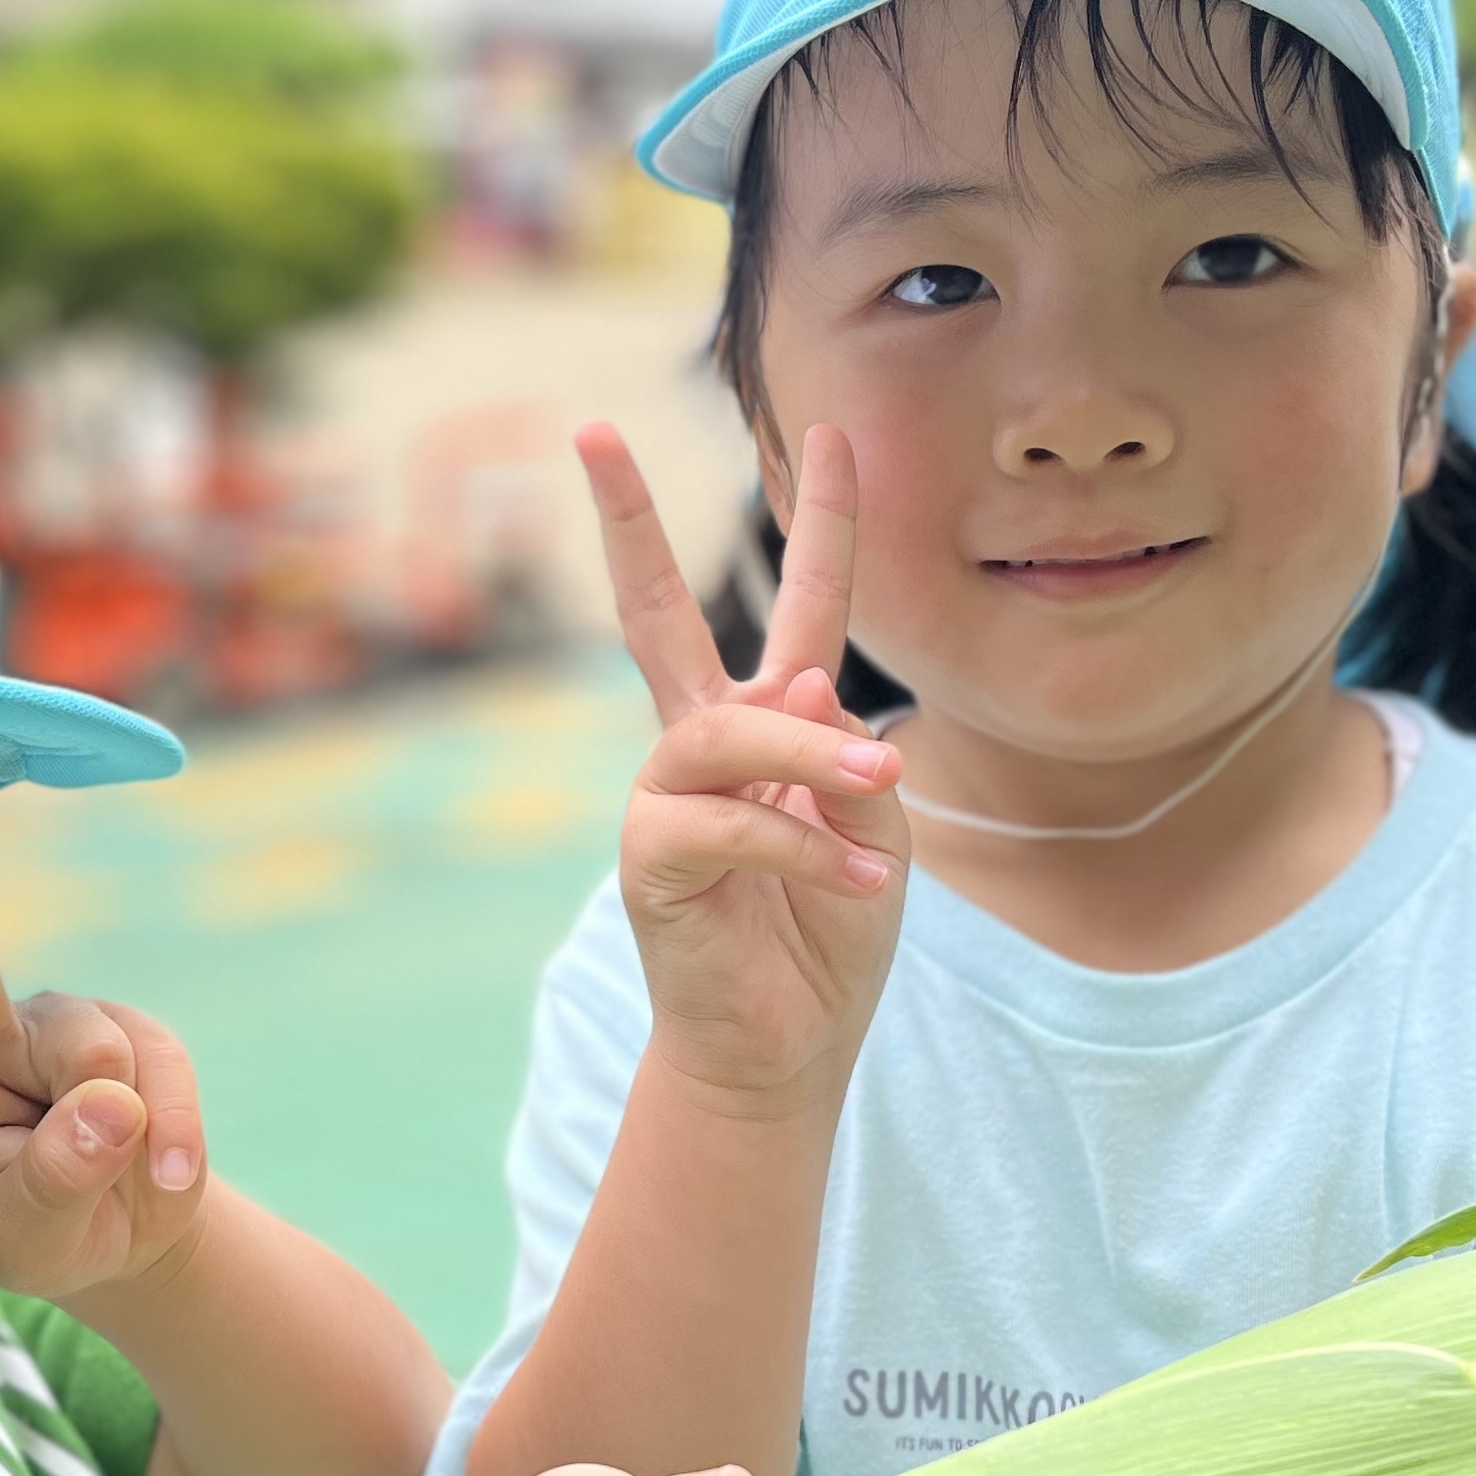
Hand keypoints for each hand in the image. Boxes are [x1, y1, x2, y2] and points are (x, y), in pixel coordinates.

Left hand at [0, 823, 206, 1305]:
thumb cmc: (50, 1236)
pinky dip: (174, 1132)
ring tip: (123, 1176)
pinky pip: (159, 1067)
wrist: (129, 1234)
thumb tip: (108, 1105)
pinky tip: (170, 1177)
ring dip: (115, 1120)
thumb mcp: (33, 1244)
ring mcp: (56, 1030)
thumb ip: (52, 1187)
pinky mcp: (132, 1030)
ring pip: (88, 1047)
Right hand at [582, 421, 907, 1114]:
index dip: (824, 517)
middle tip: (592, 432)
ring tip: (883, 786)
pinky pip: (729, 825)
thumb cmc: (828, 938)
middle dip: (626, 522)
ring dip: (814, 756)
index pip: (801, 602)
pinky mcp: (653, 861)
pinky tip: (859, 885)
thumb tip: (803, 690)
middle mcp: (706, 744)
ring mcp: (668, 798)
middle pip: (653, 615)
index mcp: (772, 724)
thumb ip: (852, 765)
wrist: (786, 1048)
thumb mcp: (880, 838)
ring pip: (733, 731)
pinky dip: (803, 849)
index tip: (833, 428)